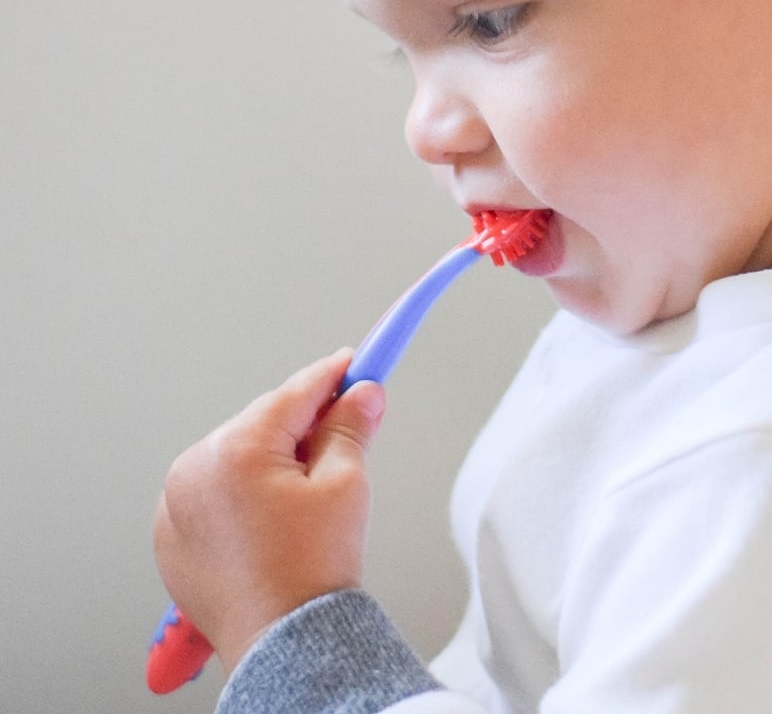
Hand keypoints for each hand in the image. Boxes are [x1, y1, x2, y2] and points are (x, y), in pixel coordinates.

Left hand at [153, 350, 386, 672]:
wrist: (285, 646)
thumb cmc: (310, 572)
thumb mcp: (346, 484)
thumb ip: (351, 428)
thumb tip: (362, 395)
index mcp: (235, 450)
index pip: (294, 393)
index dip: (333, 375)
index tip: (355, 362)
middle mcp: (194, 469)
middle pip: (264, 422)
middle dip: (304, 422)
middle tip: (344, 430)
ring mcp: (175, 503)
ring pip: (238, 453)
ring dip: (272, 455)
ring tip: (308, 490)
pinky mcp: (171, 534)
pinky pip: (214, 488)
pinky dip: (243, 487)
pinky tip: (275, 512)